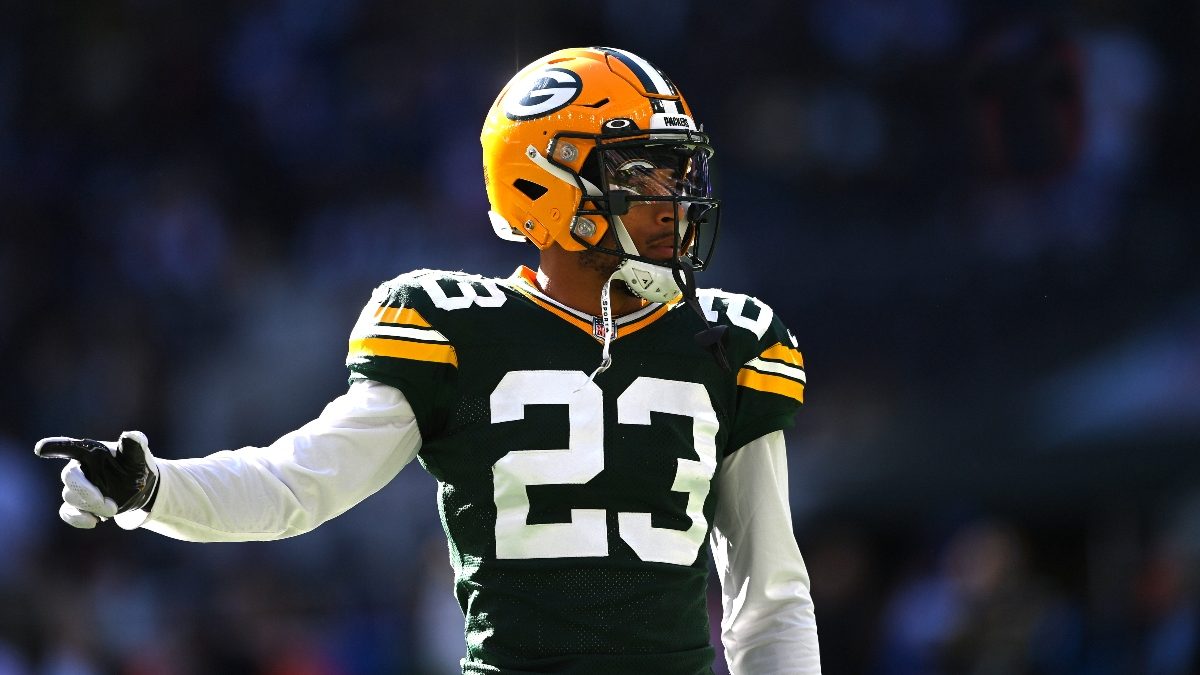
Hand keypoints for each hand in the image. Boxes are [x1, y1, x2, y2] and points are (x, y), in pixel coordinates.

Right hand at [34, 430, 159, 528]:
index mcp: (89, 452)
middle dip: (86, 492)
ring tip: (113, 509)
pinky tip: (94, 522)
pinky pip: (67, 512)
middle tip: (108, 503)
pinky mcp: (78, 505)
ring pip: (70, 497)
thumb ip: (135, 445)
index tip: (41, 449)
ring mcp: (77, 488)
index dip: (55, 447)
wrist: (140, 489)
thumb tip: (131, 435)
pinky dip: (78, 519)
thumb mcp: (139, 456)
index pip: (69, 447)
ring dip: (91, 506)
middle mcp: (79, 468)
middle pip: (69, 478)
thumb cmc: (136, 466)